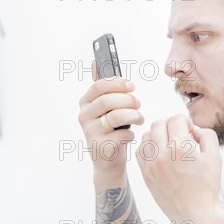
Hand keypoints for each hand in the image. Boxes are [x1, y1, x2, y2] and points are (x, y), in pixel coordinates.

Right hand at [78, 62, 143, 185]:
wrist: (108, 162)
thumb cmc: (110, 130)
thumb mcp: (105, 107)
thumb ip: (102, 86)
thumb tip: (95, 62)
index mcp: (85, 102)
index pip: (99, 86)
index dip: (118, 83)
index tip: (131, 86)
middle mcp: (84, 116)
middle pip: (109, 100)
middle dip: (129, 100)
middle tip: (138, 104)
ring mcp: (90, 132)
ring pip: (116, 116)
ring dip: (134, 115)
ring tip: (139, 118)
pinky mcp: (100, 147)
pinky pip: (122, 134)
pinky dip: (131, 133)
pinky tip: (131, 134)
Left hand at [135, 115, 223, 223]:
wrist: (196, 215)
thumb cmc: (206, 188)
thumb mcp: (215, 156)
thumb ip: (206, 135)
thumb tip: (193, 129)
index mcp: (180, 149)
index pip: (176, 119)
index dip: (185, 121)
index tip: (189, 130)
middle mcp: (162, 155)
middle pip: (158, 123)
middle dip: (170, 123)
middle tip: (179, 132)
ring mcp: (151, 165)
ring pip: (146, 136)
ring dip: (158, 133)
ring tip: (169, 142)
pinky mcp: (145, 175)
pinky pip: (140, 152)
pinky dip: (148, 147)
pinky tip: (159, 152)